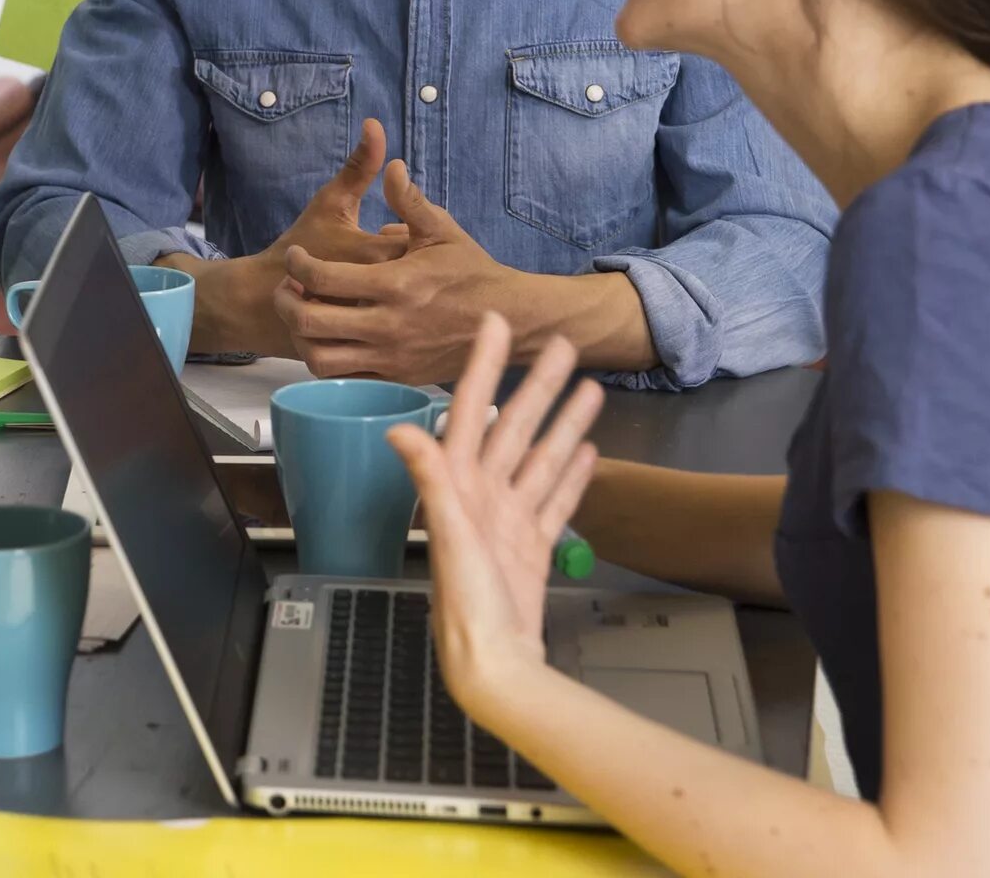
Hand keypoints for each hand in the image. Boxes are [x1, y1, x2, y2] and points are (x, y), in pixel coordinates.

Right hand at [183, 124, 408, 354]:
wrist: (263, 300)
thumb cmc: (300, 243)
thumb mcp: (330, 202)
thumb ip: (358, 166)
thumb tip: (377, 125)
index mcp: (371, 256)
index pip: (419, 244)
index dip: (415, 238)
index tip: (400, 237)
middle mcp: (374, 296)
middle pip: (423, 281)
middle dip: (420, 271)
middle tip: (408, 265)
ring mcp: (370, 327)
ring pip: (411, 311)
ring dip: (408, 299)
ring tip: (393, 288)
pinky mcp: (364, 349)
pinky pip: (396, 336)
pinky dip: (394, 322)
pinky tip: (381, 308)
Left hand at [276, 159, 508, 381]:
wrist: (509, 320)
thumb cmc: (473, 272)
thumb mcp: (443, 230)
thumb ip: (410, 200)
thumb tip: (390, 165)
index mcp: (396, 284)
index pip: (323, 277)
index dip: (298, 265)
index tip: (295, 256)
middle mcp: (389, 325)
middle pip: (312, 322)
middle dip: (286, 302)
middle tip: (286, 287)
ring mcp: (392, 356)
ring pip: (322, 359)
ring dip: (301, 337)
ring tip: (302, 315)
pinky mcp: (398, 377)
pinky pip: (346, 379)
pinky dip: (326, 361)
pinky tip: (328, 339)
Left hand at [390, 322, 601, 711]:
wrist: (493, 665)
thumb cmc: (466, 606)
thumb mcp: (449, 537)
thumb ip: (430, 481)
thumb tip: (399, 430)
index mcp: (457, 485)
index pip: (471, 410)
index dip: (483, 366)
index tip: (496, 325)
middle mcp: (481, 495)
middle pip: (515, 427)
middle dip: (539, 385)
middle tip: (565, 345)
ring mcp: (508, 519)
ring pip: (541, 457)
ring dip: (564, 422)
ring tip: (590, 388)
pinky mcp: (532, 545)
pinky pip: (554, 499)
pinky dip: (571, 474)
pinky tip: (587, 449)